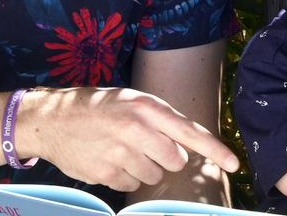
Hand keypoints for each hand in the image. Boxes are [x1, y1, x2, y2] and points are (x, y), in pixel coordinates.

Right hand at [25, 87, 239, 192]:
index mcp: (147, 107)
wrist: (52, 119)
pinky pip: (132, 186)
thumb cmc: (98, 108)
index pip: (190, 132)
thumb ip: (159, 119)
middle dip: (166, 157)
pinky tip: (109, 160)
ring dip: (144, 168)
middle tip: (144, 145)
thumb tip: (186, 144)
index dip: (215, 150)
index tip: (234, 164)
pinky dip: (124, 178)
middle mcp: (137, 129)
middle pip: (176, 160)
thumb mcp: (131, 100)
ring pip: (154, 175)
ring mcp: (121, 153)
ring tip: (122, 150)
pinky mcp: (107, 173)